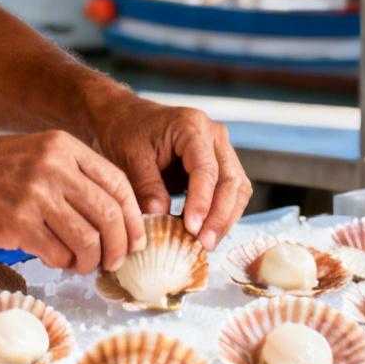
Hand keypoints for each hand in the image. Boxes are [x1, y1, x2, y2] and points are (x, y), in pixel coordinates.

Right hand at [0, 130, 145, 274]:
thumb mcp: (38, 156)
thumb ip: (75, 178)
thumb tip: (115, 220)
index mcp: (64, 146)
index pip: (118, 184)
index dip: (133, 218)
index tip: (135, 240)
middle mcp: (54, 166)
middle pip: (109, 214)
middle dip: (119, 246)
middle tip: (114, 261)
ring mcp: (35, 193)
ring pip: (88, 239)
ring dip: (90, 260)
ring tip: (82, 264)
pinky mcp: (17, 222)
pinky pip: (58, 253)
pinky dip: (64, 263)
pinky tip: (57, 260)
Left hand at [88, 95, 250, 249]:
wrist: (127, 119)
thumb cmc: (127, 133)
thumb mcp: (130, 158)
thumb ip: (147, 187)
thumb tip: (160, 218)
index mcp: (192, 126)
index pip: (206, 169)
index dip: (202, 201)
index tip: (192, 228)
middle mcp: (214, 136)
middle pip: (231, 180)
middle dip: (220, 216)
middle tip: (204, 244)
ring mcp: (221, 150)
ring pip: (237, 189)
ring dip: (225, 219)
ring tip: (206, 244)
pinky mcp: (219, 165)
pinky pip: (230, 192)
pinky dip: (221, 214)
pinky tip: (205, 234)